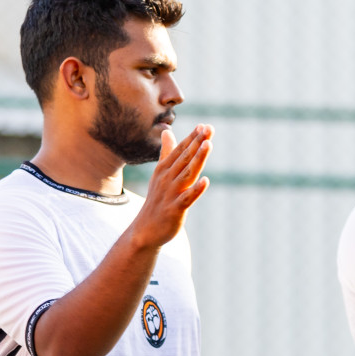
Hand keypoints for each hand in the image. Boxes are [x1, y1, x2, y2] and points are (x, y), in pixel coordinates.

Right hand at [130, 125, 212, 250]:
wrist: (145, 230)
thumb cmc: (157, 200)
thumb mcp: (160, 174)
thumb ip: (166, 153)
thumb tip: (167, 131)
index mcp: (164, 170)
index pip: (180, 150)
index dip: (192, 138)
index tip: (204, 126)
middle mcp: (167, 179)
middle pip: (185, 158)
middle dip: (197, 143)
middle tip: (209, 128)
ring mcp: (171, 193)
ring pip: (187, 173)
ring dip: (198, 158)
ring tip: (208, 144)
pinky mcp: (175, 209)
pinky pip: (187, 197)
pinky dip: (196, 189)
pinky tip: (206, 180)